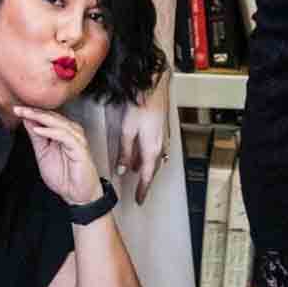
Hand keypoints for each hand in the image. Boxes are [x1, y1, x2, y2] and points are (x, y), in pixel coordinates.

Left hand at [13, 104, 102, 208]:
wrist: (77, 194)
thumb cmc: (64, 176)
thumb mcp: (43, 153)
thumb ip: (37, 137)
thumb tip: (27, 121)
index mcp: (62, 132)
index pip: (46, 118)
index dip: (31, 112)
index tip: (16, 109)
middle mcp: (70, 132)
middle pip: (51, 117)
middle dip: (33, 111)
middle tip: (18, 108)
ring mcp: (76, 139)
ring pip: (58, 122)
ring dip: (40, 117)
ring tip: (26, 114)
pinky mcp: (80, 147)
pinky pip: (64, 135)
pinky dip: (50, 131)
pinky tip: (38, 129)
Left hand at [116, 74, 169, 207]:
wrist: (154, 86)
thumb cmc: (141, 104)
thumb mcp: (127, 131)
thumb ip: (125, 152)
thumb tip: (122, 169)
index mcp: (152, 149)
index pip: (147, 177)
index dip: (143, 190)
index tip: (139, 200)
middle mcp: (161, 146)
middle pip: (153, 170)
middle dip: (146, 181)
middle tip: (140, 191)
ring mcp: (164, 137)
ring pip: (156, 159)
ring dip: (148, 168)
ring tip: (139, 173)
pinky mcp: (164, 129)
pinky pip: (158, 149)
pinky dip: (151, 156)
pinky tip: (144, 152)